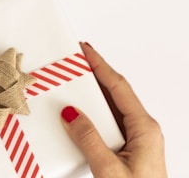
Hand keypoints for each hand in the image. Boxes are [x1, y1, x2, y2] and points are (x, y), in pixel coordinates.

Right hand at [61, 42, 166, 177]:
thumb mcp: (110, 171)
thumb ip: (89, 140)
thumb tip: (71, 113)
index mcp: (144, 129)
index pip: (118, 87)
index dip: (101, 65)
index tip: (85, 50)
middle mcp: (142, 130)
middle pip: (115, 93)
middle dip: (95, 75)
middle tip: (76, 61)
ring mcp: (136, 140)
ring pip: (110, 108)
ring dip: (92, 95)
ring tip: (73, 83)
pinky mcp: (127, 151)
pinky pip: (107, 124)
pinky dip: (92, 114)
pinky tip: (79, 114)